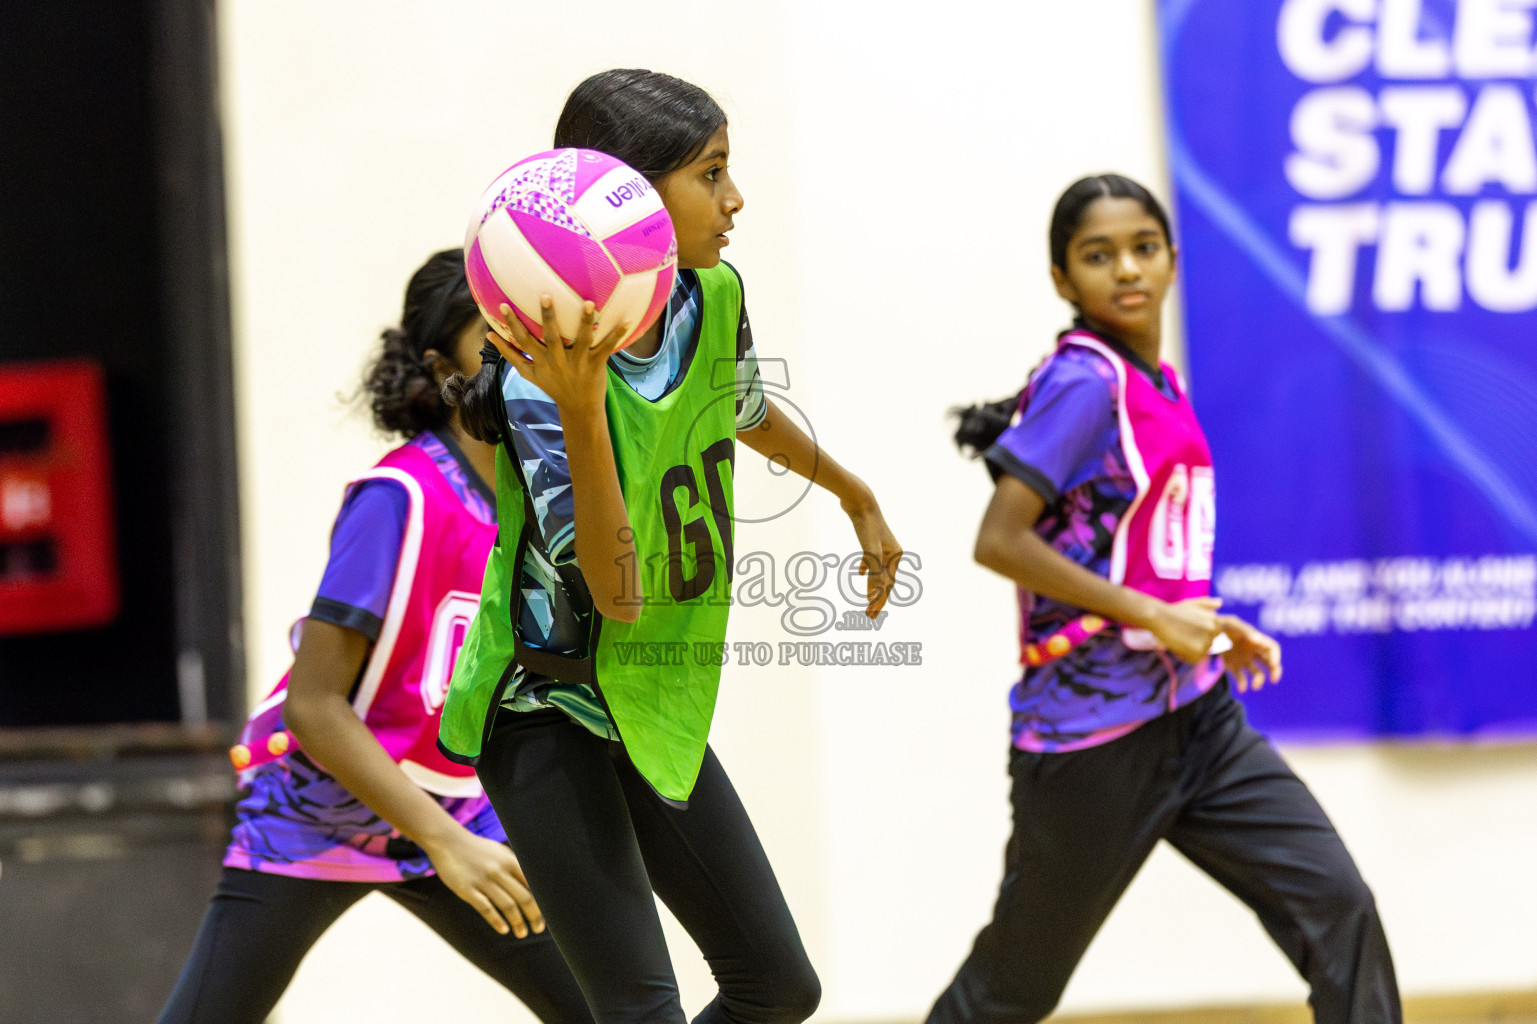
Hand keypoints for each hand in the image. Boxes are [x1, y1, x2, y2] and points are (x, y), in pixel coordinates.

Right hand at [422, 830, 545, 937]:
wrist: (447, 841)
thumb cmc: (477, 849)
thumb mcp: (500, 852)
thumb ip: (515, 866)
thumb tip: (533, 885)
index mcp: (510, 861)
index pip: (533, 885)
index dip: (542, 902)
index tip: (547, 914)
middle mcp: (499, 870)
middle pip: (524, 897)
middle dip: (534, 916)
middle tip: (538, 929)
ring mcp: (483, 880)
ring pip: (508, 905)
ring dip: (518, 922)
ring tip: (522, 933)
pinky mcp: (467, 889)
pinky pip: (485, 908)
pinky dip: (496, 921)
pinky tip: (504, 930)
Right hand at [489, 296, 629, 414]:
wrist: (579, 408)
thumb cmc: (553, 385)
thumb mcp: (529, 373)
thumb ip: (510, 354)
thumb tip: (489, 335)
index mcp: (540, 361)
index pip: (523, 340)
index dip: (512, 324)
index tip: (503, 305)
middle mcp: (558, 360)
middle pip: (551, 337)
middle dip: (547, 317)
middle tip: (545, 296)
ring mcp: (577, 362)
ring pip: (580, 339)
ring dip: (584, 321)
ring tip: (588, 303)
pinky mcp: (595, 363)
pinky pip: (606, 346)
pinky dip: (617, 334)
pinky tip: (627, 320)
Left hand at [841, 482, 902, 618]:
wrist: (859, 500)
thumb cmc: (867, 525)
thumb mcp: (870, 552)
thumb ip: (873, 573)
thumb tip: (873, 596)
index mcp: (896, 555)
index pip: (888, 585)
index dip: (879, 601)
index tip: (870, 615)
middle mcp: (892, 552)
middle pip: (885, 581)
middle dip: (877, 599)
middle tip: (869, 616)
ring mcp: (882, 545)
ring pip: (878, 572)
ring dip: (872, 586)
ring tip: (866, 600)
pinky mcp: (870, 539)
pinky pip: (870, 559)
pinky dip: (866, 567)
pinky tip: (860, 572)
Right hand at [1147, 596, 1223, 663]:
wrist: (1157, 617)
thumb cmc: (1172, 611)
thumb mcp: (1191, 604)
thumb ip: (1207, 604)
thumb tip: (1220, 603)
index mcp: (1214, 618)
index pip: (1213, 634)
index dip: (1199, 634)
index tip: (1187, 629)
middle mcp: (1213, 629)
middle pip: (1209, 644)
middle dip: (1196, 642)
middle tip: (1180, 634)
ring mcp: (1207, 640)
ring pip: (1202, 653)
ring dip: (1190, 650)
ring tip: (1178, 640)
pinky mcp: (1198, 651)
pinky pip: (1195, 660)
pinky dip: (1185, 657)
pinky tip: (1176, 647)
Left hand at [1218, 614, 1281, 691]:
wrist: (1205, 632)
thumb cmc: (1220, 625)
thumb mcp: (1232, 623)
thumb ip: (1245, 631)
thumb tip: (1258, 640)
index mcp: (1256, 640)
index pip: (1272, 649)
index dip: (1275, 656)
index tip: (1274, 664)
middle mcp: (1253, 652)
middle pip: (1269, 662)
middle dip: (1275, 671)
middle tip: (1274, 679)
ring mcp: (1244, 660)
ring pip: (1257, 673)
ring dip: (1259, 680)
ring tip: (1255, 686)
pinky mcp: (1233, 667)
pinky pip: (1241, 679)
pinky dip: (1243, 685)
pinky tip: (1241, 689)